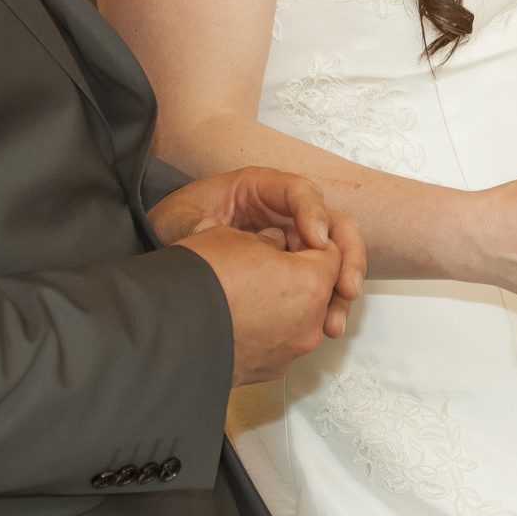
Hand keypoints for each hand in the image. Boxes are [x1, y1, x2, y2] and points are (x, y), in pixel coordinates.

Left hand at [152, 168, 364, 335]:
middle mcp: (285, 212)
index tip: (315, 242)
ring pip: (334, 258)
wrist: (170, 243)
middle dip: (346, 256)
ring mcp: (293, 240)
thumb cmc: (177, 221)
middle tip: (346, 287)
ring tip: (333, 322)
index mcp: (260, 189)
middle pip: (332, 225)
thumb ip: (191, 224)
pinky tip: (325, 326)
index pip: (298, 192)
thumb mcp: (176, 219)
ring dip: (341, 288)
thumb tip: (210, 232)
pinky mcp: (293, 267)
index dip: (312, 213)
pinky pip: (320, 282)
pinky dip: (326, 304)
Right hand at [180, 225, 347, 385]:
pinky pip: (279, 341)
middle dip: (300, 276)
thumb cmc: (201, 278)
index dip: (309, 242)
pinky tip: (240, 319)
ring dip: (285, 304)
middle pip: (319, 290)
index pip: (333, 254)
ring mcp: (291, 351)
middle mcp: (310, 323)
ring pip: (300, 318)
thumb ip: (270, 242)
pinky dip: (268, 330)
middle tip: (268, 265)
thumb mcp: (236, 238)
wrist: (168, 331)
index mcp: (310, 283)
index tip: (288, 240)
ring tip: (250, 293)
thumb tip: (275, 246)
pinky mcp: (270, 371)